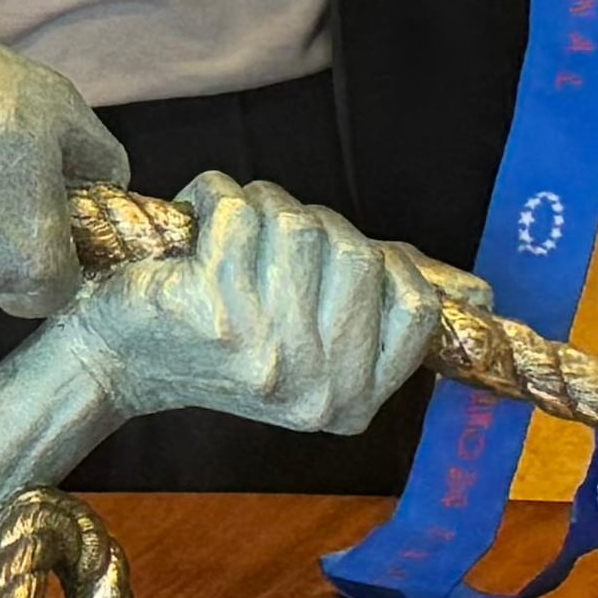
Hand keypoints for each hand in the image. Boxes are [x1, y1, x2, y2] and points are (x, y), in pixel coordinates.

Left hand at [61, 171, 446, 434]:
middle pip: (355, 253)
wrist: (115, 354)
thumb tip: (482, 295)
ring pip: (298, 224)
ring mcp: (263, 353)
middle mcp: (313, 388)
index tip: (323, 268)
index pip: (414, 304)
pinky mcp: (209, 310)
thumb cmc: (223, 327)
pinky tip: (195, 228)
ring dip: (259, 207)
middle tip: (263, 250)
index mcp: (352, 401)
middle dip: (310, 227)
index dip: (376, 263)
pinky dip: (214, 195)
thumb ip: (391, 306)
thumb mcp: (317, 331)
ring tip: (226, 241)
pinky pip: (240, 209)